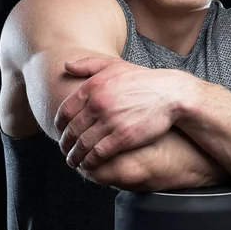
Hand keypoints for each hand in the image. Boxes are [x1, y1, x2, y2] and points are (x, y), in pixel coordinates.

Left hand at [54, 56, 188, 170]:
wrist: (170, 94)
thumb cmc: (143, 80)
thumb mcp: (115, 65)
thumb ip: (88, 64)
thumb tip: (66, 66)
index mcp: (93, 87)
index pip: (65, 111)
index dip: (60, 124)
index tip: (61, 131)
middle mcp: (98, 104)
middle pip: (72, 130)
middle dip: (65, 144)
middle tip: (65, 150)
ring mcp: (110, 122)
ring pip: (83, 144)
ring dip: (75, 156)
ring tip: (74, 161)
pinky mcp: (123, 138)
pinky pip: (98, 154)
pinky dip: (90, 162)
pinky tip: (89, 165)